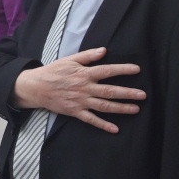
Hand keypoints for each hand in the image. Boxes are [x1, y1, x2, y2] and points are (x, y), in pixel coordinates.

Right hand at [11, 47, 145, 133]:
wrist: (36, 87)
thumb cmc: (53, 72)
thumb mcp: (69, 60)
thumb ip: (87, 56)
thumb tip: (104, 50)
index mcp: (84, 74)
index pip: (107, 71)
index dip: (122, 70)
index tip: (137, 69)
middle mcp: (84, 88)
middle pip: (109, 91)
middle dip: (127, 93)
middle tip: (142, 95)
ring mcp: (80, 101)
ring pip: (104, 106)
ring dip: (120, 108)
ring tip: (136, 109)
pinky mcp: (75, 111)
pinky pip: (91, 119)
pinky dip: (102, 125)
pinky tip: (114, 129)